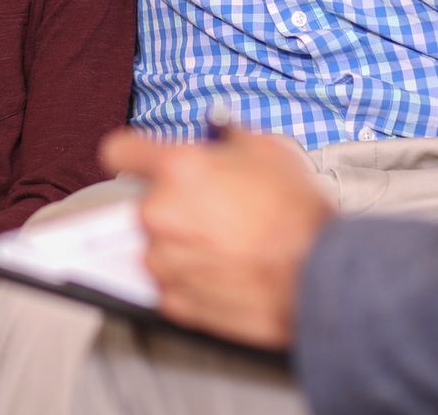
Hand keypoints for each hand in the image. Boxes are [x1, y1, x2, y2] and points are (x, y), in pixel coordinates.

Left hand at [101, 126, 333, 350]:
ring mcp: (164, 261)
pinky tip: (224, 272)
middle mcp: (160, 214)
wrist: (318, 274)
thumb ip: (226, 138)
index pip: (119, 150)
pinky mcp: (175, 301)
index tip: (136, 162)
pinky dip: (190, 280)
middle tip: (212, 212)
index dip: (131, 154)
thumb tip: (217, 135)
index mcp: (178, 169)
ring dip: (180, 246)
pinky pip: (170, 285)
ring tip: (224, 247)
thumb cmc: (297, 214)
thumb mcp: (267, 150)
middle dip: (173, 207)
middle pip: (144, 205)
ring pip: (156, 247)